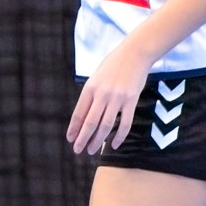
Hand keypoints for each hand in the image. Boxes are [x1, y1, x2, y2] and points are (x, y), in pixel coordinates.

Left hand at [67, 37, 153, 155]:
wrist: (134, 54)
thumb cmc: (113, 65)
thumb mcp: (96, 77)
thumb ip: (91, 95)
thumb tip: (85, 117)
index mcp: (90, 88)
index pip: (79, 113)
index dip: (74, 128)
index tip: (70, 139)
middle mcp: (102, 94)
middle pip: (90, 123)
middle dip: (83, 139)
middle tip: (78, 151)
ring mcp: (117, 99)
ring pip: (106, 126)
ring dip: (98, 141)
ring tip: (92, 150)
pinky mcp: (131, 101)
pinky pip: (125, 124)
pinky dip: (119, 136)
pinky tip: (114, 144)